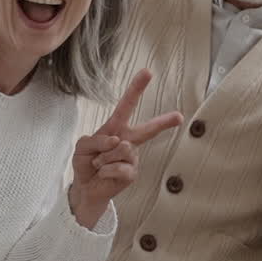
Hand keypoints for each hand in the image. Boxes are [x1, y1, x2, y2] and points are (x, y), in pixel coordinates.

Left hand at [69, 69, 182, 226]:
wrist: (85, 188)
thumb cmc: (86, 163)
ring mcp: (132, 157)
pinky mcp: (132, 173)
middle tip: (179, 116)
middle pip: (147, 129)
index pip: (127, 106)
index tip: (148, 72)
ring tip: (99, 164)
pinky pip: (119, 166)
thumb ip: (96, 139)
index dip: (136, 89)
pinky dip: (105, 170)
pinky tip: (103, 174)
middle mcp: (128, 141)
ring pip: (121, 149)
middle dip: (163, 122)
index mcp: (116, 128)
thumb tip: (118, 142)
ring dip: (103, 157)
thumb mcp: (82, 146)